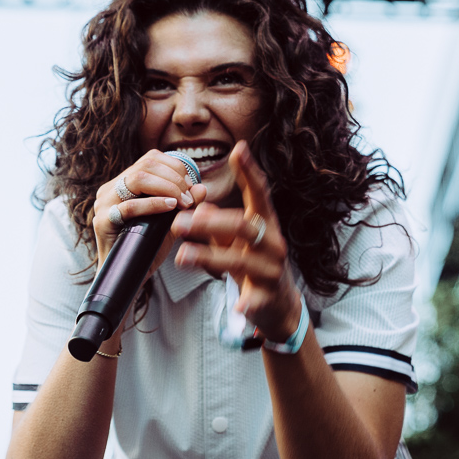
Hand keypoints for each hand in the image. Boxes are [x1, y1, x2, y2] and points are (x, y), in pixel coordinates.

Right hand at [93, 149, 206, 267]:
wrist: (129, 276)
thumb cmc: (148, 247)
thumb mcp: (172, 222)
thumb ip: (186, 204)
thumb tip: (202, 187)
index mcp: (124, 183)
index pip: (150, 159)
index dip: (175, 168)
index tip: (191, 186)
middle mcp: (111, 188)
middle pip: (146, 165)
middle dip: (174, 178)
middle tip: (189, 197)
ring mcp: (104, 203)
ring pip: (137, 179)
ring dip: (167, 188)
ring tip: (183, 202)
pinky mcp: (103, 221)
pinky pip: (130, 206)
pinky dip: (154, 204)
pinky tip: (170, 207)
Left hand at [171, 140, 301, 341]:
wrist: (279, 305)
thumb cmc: (254, 264)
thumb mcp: (235, 241)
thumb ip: (218, 223)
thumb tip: (200, 203)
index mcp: (265, 224)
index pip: (259, 193)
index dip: (249, 171)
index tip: (238, 149)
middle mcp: (273, 243)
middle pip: (244, 226)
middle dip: (211, 222)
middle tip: (180, 222)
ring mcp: (272, 271)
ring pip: (241, 261)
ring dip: (210, 257)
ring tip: (182, 257)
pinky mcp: (268, 297)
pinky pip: (256, 300)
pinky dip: (247, 304)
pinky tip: (238, 308)